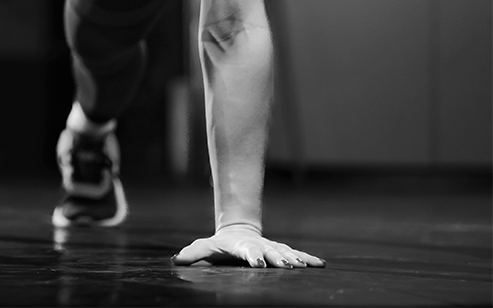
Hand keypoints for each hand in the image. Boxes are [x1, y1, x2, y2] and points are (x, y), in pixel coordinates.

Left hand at [173, 223, 323, 268]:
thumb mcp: (206, 247)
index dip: (252, 256)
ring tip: (304, 266)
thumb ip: (193, 253)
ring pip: (286, 252)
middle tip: (288, 266)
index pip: (247, 251)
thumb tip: (176, 260)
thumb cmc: (220, 245)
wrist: (238, 231)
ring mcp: (272, 247)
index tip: (258, 262)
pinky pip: (297, 254)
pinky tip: (320, 264)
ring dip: (295, 258)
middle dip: (279, 258)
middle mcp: (259, 246)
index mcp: (241, 246)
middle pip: (270, 252)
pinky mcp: (281, 250)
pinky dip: (308, 258)